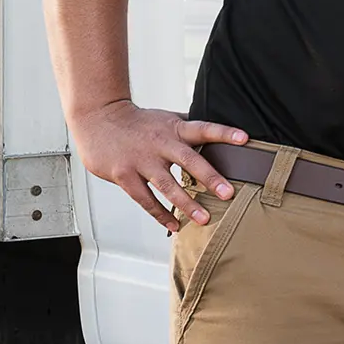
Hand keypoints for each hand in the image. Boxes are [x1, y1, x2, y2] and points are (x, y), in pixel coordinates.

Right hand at [71, 101, 247, 232]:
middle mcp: (160, 144)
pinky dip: (160, 213)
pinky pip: (145, 199)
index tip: (244, 139)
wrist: (98, 119)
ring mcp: (142, 160)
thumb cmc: (137, 122)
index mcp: (174, 129)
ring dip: (186, 203)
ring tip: (204, 218)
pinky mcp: (125, 175)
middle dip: (210, 178)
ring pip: (167, 185)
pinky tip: (174, 224)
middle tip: (228, 193)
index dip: (224, 133)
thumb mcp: (166, 119)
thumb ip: (188, 129)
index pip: (204, 128)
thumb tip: (218, 137)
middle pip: (189, 160)